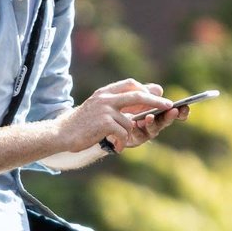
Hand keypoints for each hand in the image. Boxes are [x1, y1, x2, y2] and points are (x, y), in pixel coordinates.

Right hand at [54, 80, 186, 154]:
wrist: (62, 134)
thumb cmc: (83, 124)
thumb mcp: (99, 107)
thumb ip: (117, 102)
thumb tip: (144, 95)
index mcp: (104, 92)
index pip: (130, 84)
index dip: (146, 89)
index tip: (158, 94)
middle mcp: (105, 98)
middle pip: (138, 96)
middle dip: (156, 101)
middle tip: (169, 106)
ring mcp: (105, 110)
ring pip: (131, 122)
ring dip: (128, 134)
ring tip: (117, 140)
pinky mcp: (104, 123)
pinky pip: (124, 133)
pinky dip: (122, 142)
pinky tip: (116, 146)